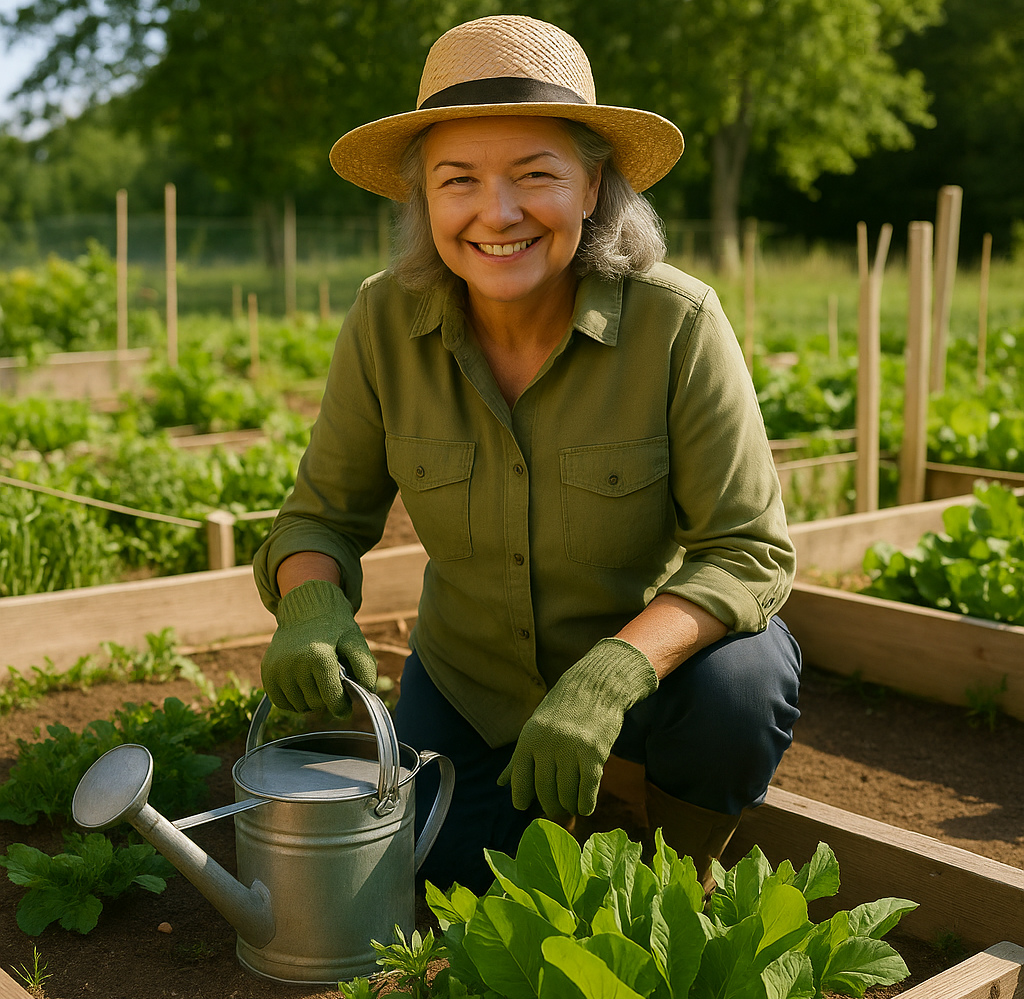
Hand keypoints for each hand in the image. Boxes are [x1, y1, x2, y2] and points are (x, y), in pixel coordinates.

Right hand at [260, 579, 376, 714]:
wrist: (306, 610)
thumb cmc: (335, 628)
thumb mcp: (355, 641)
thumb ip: (365, 666)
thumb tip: (369, 691)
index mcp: (319, 657)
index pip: (332, 698)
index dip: (342, 707)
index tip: (346, 709)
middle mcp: (295, 664)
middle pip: (315, 704)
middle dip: (327, 699)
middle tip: (332, 683)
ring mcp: (278, 668)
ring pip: (298, 706)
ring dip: (310, 701)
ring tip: (318, 683)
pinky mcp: (267, 671)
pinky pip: (281, 702)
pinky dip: (293, 701)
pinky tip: (303, 686)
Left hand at [497, 638, 657, 816]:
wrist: (595, 685)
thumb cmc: (562, 710)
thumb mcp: (535, 728)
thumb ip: (518, 758)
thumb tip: (500, 783)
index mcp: (528, 739)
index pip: (519, 780)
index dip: (521, 798)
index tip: (525, 806)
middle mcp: (546, 744)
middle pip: (544, 792)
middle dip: (550, 806)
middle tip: (556, 809)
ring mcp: (570, 749)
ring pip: (566, 795)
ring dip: (569, 807)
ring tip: (572, 806)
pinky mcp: (594, 753)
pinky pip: (588, 789)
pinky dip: (586, 803)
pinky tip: (585, 804)